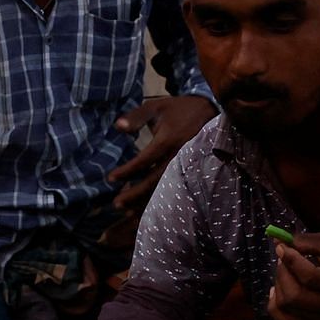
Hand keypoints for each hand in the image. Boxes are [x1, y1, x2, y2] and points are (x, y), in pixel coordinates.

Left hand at [107, 94, 218, 214]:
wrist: (210, 111)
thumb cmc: (178, 109)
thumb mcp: (156, 107)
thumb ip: (136, 117)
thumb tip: (118, 126)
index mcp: (168, 140)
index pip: (144, 160)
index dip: (127, 171)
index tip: (110, 179)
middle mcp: (178, 156)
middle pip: (154, 180)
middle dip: (135, 194)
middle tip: (117, 204)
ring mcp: (187, 165)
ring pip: (165, 188)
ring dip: (147, 201)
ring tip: (128, 212)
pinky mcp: (192, 170)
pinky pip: (175, 187)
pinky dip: (161, 199)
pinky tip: (148, 208)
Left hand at [267, 230, 319, 319]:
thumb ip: (309, 241)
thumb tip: (280, 243)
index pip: (310, 278)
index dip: (290, 260)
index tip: (282, 246)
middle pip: (294, 296)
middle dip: (282, 273)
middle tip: (283, 257)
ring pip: (287, 307)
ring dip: (279, 285)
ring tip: (286, 270)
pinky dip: (276, 305)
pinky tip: (279, 288)